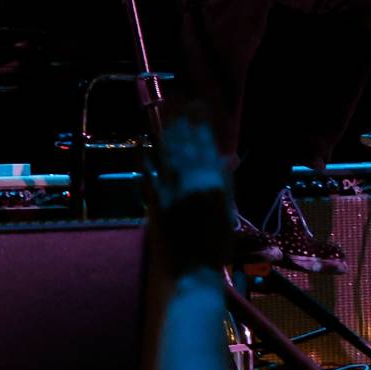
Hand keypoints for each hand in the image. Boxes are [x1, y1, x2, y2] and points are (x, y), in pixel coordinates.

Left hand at [148, 109, 232, 272]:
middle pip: (185, 145)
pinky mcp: (154, 204)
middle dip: (181, 120)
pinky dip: (144, 160)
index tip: (198, 104)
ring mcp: (170, 193)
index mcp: (214, 183)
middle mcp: (191, 183)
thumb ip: (225, 179)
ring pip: (166, 156)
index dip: (202, 123)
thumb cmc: (219, 242)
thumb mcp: (228, 208)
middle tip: (178, 99)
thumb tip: (227, 155)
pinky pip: (147, 177)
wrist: (195, 270)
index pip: (207, 145)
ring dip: (165, 133)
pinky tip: (142, 145)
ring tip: (164, 113)